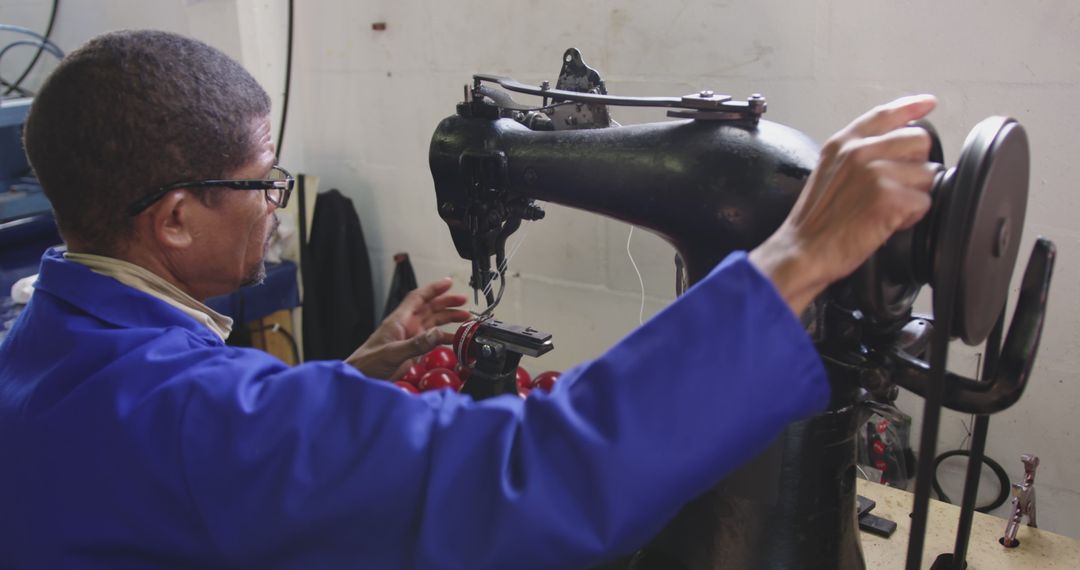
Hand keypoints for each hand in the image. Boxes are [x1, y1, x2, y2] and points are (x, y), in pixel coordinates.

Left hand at [345, 278, 470, 378]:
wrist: (361, 378)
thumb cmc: (368, 363)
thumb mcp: (393, 352)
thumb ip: (417, 344)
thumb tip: (437, 334)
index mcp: (399, 320)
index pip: (418, 298)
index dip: (434, 288)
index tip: (448, 282)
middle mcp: (406, 326)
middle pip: (430, 308)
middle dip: (447, 303)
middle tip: (463, 301)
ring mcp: (410, 338)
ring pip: (433, 324)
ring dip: (448, 320)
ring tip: (465, 319)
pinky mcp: (413, 351)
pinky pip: (432, 341)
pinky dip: (444, 339)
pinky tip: (455, 341)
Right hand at [750, 95, 938, 314]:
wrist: (802, 252)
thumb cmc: (814, 223)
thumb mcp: (828, 174)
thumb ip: (857, 156)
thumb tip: (894, 151)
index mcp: (843, 144)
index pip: (885, 115)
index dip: (911, 107)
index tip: (928, 104)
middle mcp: (859, 152)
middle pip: (918, 142)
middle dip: (915, 167)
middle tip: (893, 190)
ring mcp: (875, 172)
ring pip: (926, 175)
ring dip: (913, 196)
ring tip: (884, 210)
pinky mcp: (888, 197)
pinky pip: (924, 202)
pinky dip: (910, 218)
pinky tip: (884, 223)